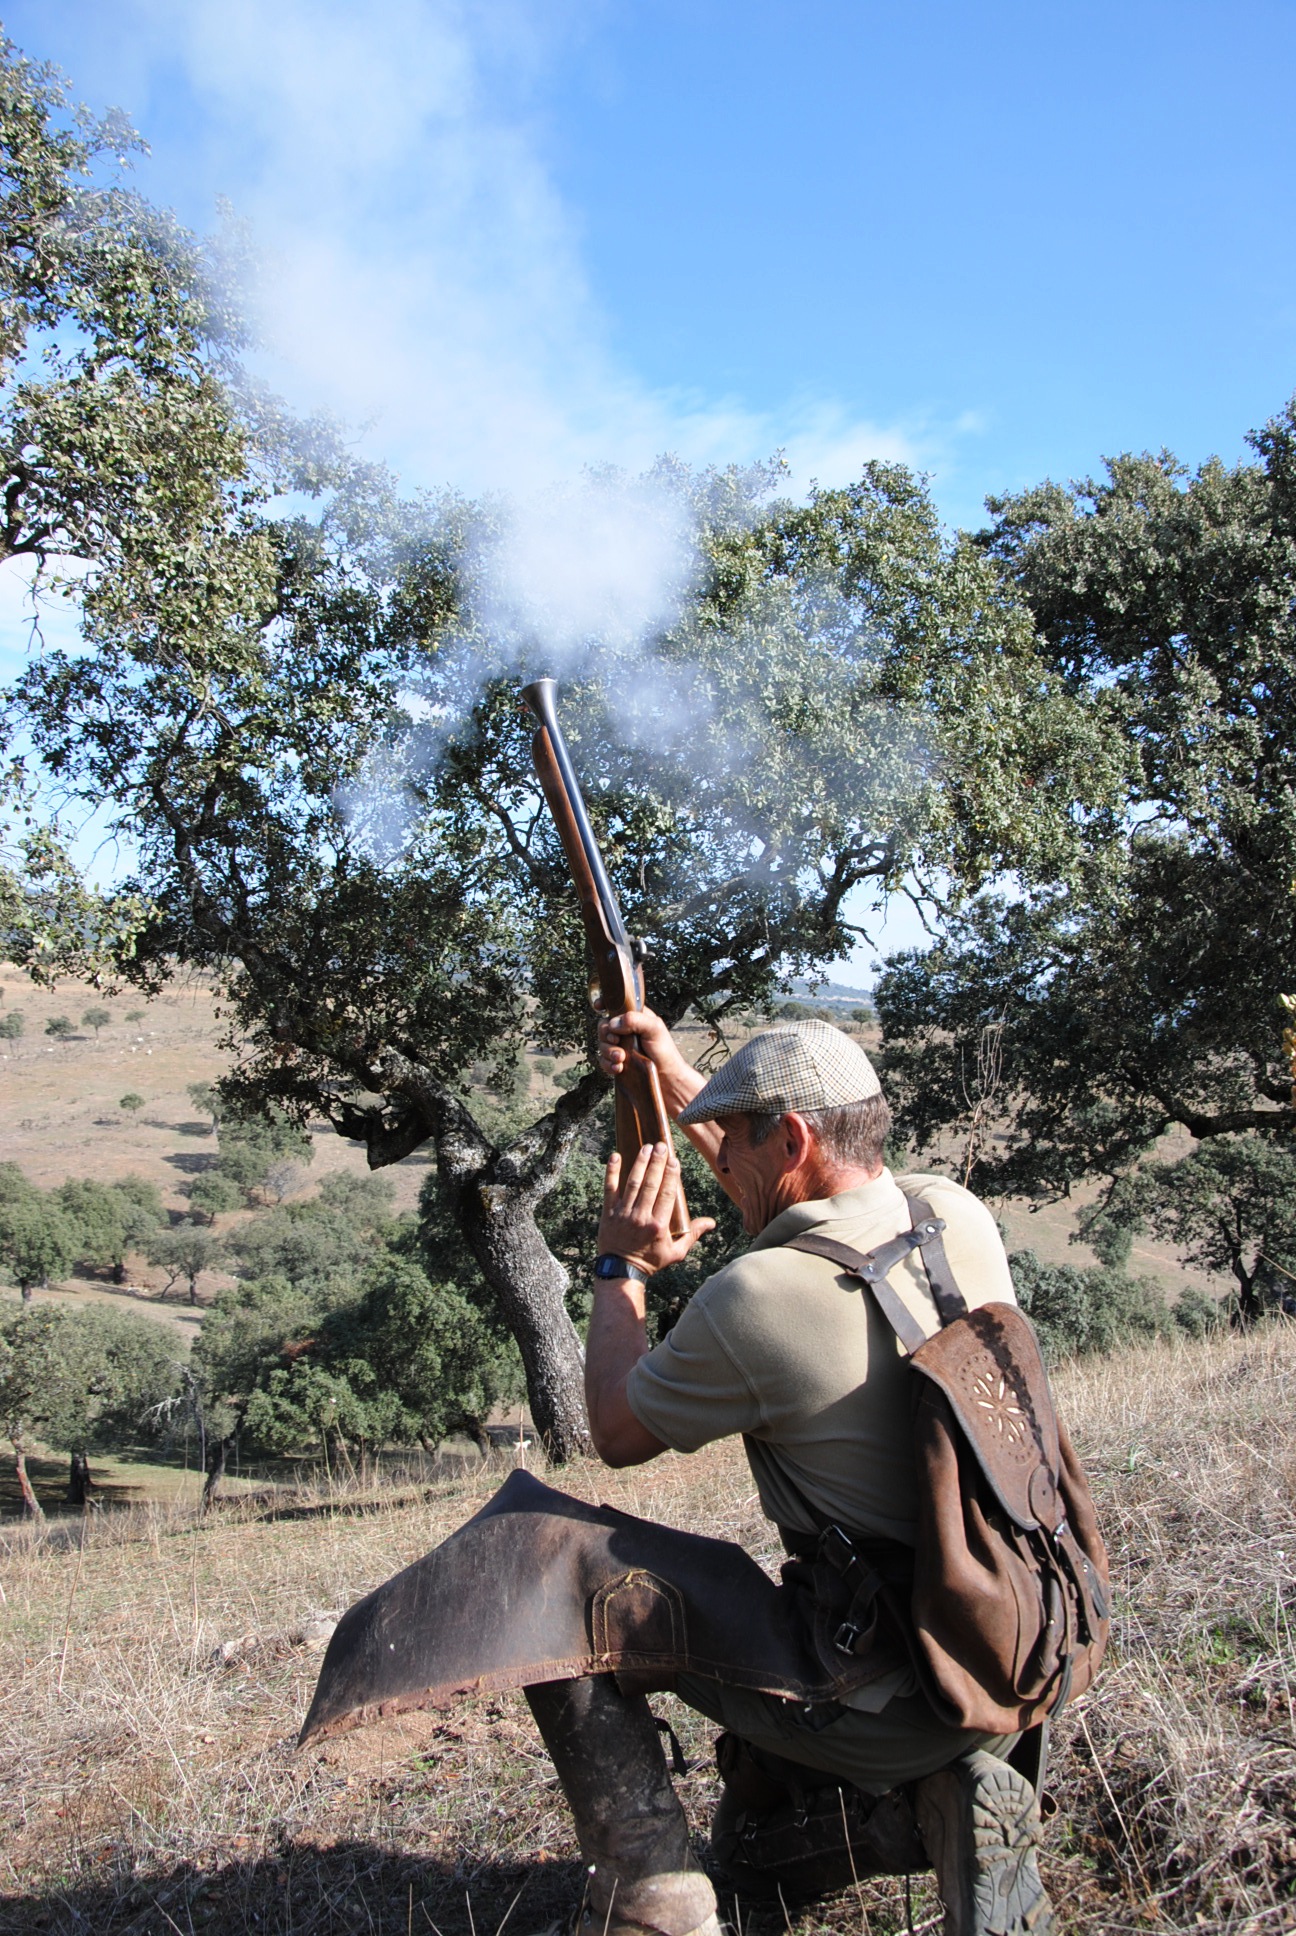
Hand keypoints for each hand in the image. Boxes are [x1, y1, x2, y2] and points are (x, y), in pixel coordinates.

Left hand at [596, 1142, 715, 1274]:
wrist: (621, 1271)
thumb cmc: (650, 1261)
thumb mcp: (676, 1252)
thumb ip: (693, 1235)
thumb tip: (711, 1222)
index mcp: (659, 1225)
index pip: (667, 1194)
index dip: (671, 1175)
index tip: (674, 1160)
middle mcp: (641, 1217)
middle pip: (651, 1184)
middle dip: (657, 1163)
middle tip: (661, 1146)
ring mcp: (623, 1213)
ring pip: (632, 1183)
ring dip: (640, 1163)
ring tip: (646, 1147)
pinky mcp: (608, 1212)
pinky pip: (610, 1188)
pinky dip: (612, 1172)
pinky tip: (616, 1156)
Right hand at [597, 1006, 705, 1119]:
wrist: (667, 1078)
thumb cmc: (664, 1051)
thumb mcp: (654, 1028)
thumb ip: (635, 1020)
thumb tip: (613, 1023)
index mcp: (634, 1017)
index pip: (616, 1006)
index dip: (605, 1004)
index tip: (598, 1006)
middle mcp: (625, 1030)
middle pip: (603, 1026)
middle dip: (607, 1035)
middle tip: (617, 1041)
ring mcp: (620, 1046)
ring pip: (601, 1044)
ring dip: (608, 1052)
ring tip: (622, 1058)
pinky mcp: (617, 1062)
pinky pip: (603, 1061)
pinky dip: (608, 1064)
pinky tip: (619, 1068)